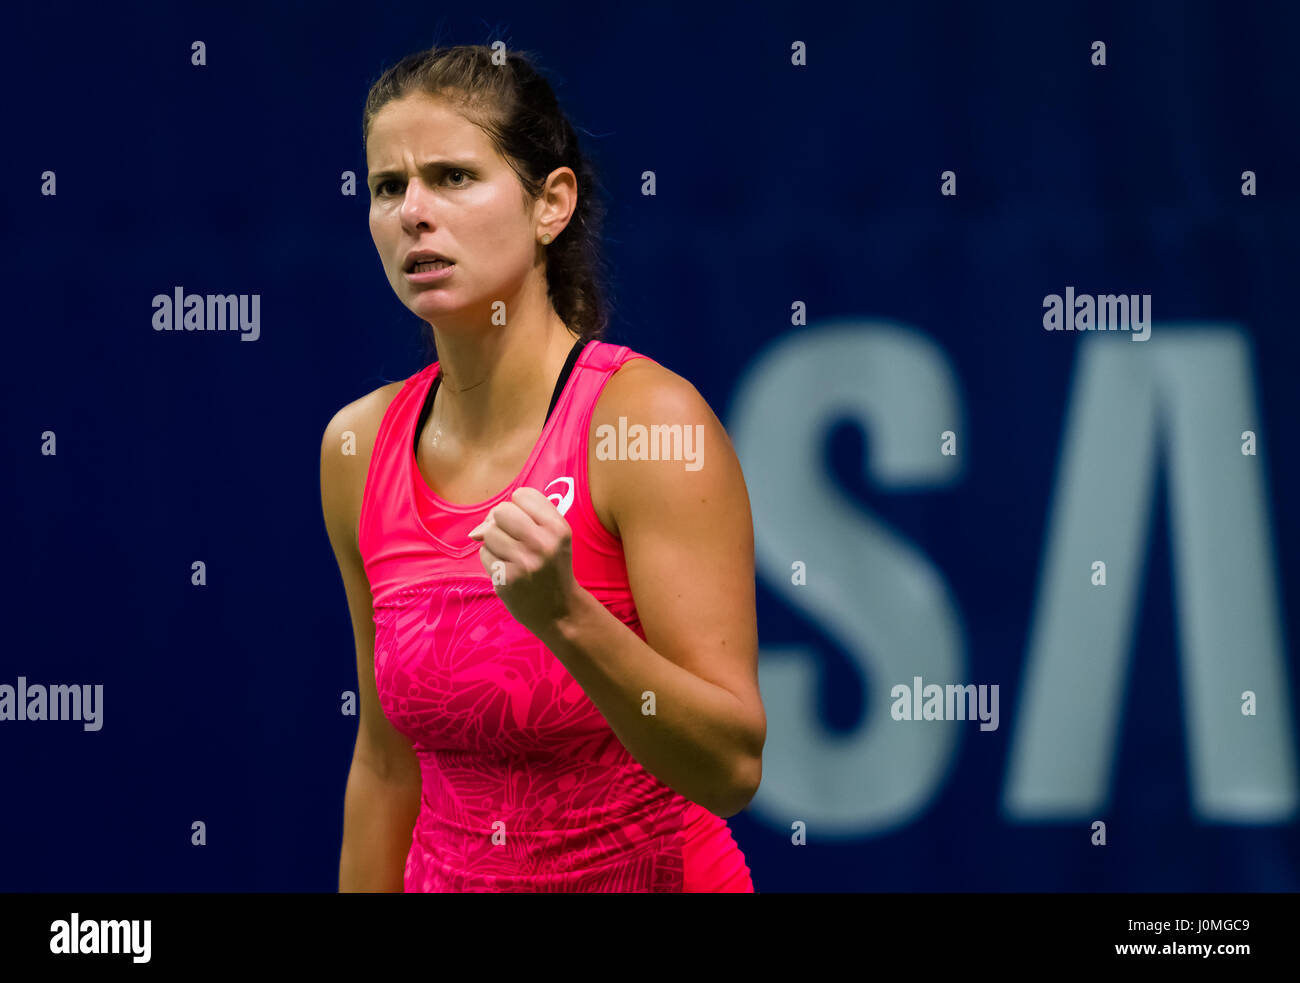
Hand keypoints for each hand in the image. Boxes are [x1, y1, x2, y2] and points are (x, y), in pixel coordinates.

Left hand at [468, 486, 580, 635]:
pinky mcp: (507, 578)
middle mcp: (542, 542)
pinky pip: (484, 554)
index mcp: (558, 528)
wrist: (560, 611)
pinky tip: (506, 569)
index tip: (525, 522)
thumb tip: (478, 528)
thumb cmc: (553, 567)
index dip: (518, 507)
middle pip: (501, 510)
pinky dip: (491, 560)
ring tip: (511, 555)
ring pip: (488, 532)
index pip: (523, 495)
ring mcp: (523, 561)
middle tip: (512, 538)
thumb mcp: (554, 537)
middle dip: (501, 521)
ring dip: (494, 542)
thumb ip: (524, 518)